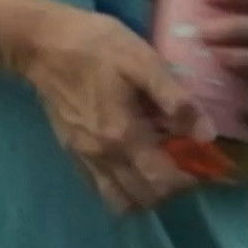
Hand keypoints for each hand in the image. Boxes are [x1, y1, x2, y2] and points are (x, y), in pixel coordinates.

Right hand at [8, 5, 213, 218]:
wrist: (42, 44)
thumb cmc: (97, 47)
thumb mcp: (143, 61)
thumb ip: (174, 99)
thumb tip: (206, 134)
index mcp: (123, 135)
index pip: (163, 182)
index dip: (190, 180)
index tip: (204, 163)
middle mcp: (102, 156)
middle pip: (145, 199)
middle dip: (172, 189)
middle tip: (184, 162)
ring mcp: (84, 158)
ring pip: (121, 202)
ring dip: (146, 194)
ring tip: (160, 166)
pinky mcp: (72, 154)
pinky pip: (101, 190)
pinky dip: (123, 189)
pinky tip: (134, 163)